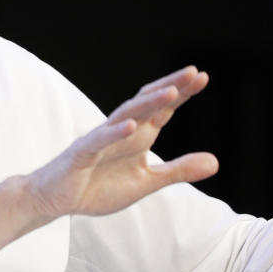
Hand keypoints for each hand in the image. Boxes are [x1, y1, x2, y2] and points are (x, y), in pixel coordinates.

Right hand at [26, 66, 217, 220]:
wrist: (56, 198)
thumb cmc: (98, 186)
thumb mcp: (146, 181)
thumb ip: (178, 170)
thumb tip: (216, 162)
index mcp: (138, 136)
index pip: (162, 109)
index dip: (181, 93)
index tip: (202, 77)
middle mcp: (120, 131)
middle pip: (146, 103)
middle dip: (169, 87)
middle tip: (193, 72)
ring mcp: (99, 140)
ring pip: (125, 116)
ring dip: (147, 104)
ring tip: (170, 93)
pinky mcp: (81, 155)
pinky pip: (98, 141)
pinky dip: (114, 133)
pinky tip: (131, 127)